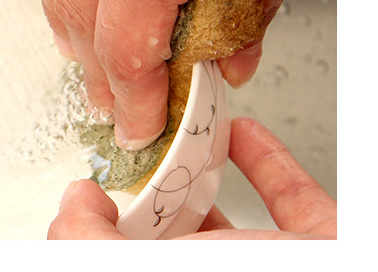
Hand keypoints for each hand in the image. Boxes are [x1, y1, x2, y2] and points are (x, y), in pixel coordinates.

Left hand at [47, 117, 336, 238]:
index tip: (105, 182)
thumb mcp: (133, 264)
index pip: (131, 248)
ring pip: (231, 214)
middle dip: (162, 188)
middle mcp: (219, 270)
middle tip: (146, 148)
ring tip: (186, 137)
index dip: (114, 220)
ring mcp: (268, 260)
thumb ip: (86, 239)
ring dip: (209, 171)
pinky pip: (288, 196)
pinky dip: (265, 161)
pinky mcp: (316, 243)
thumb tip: (77, 203)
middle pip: (180, 232)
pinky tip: (241, 135)